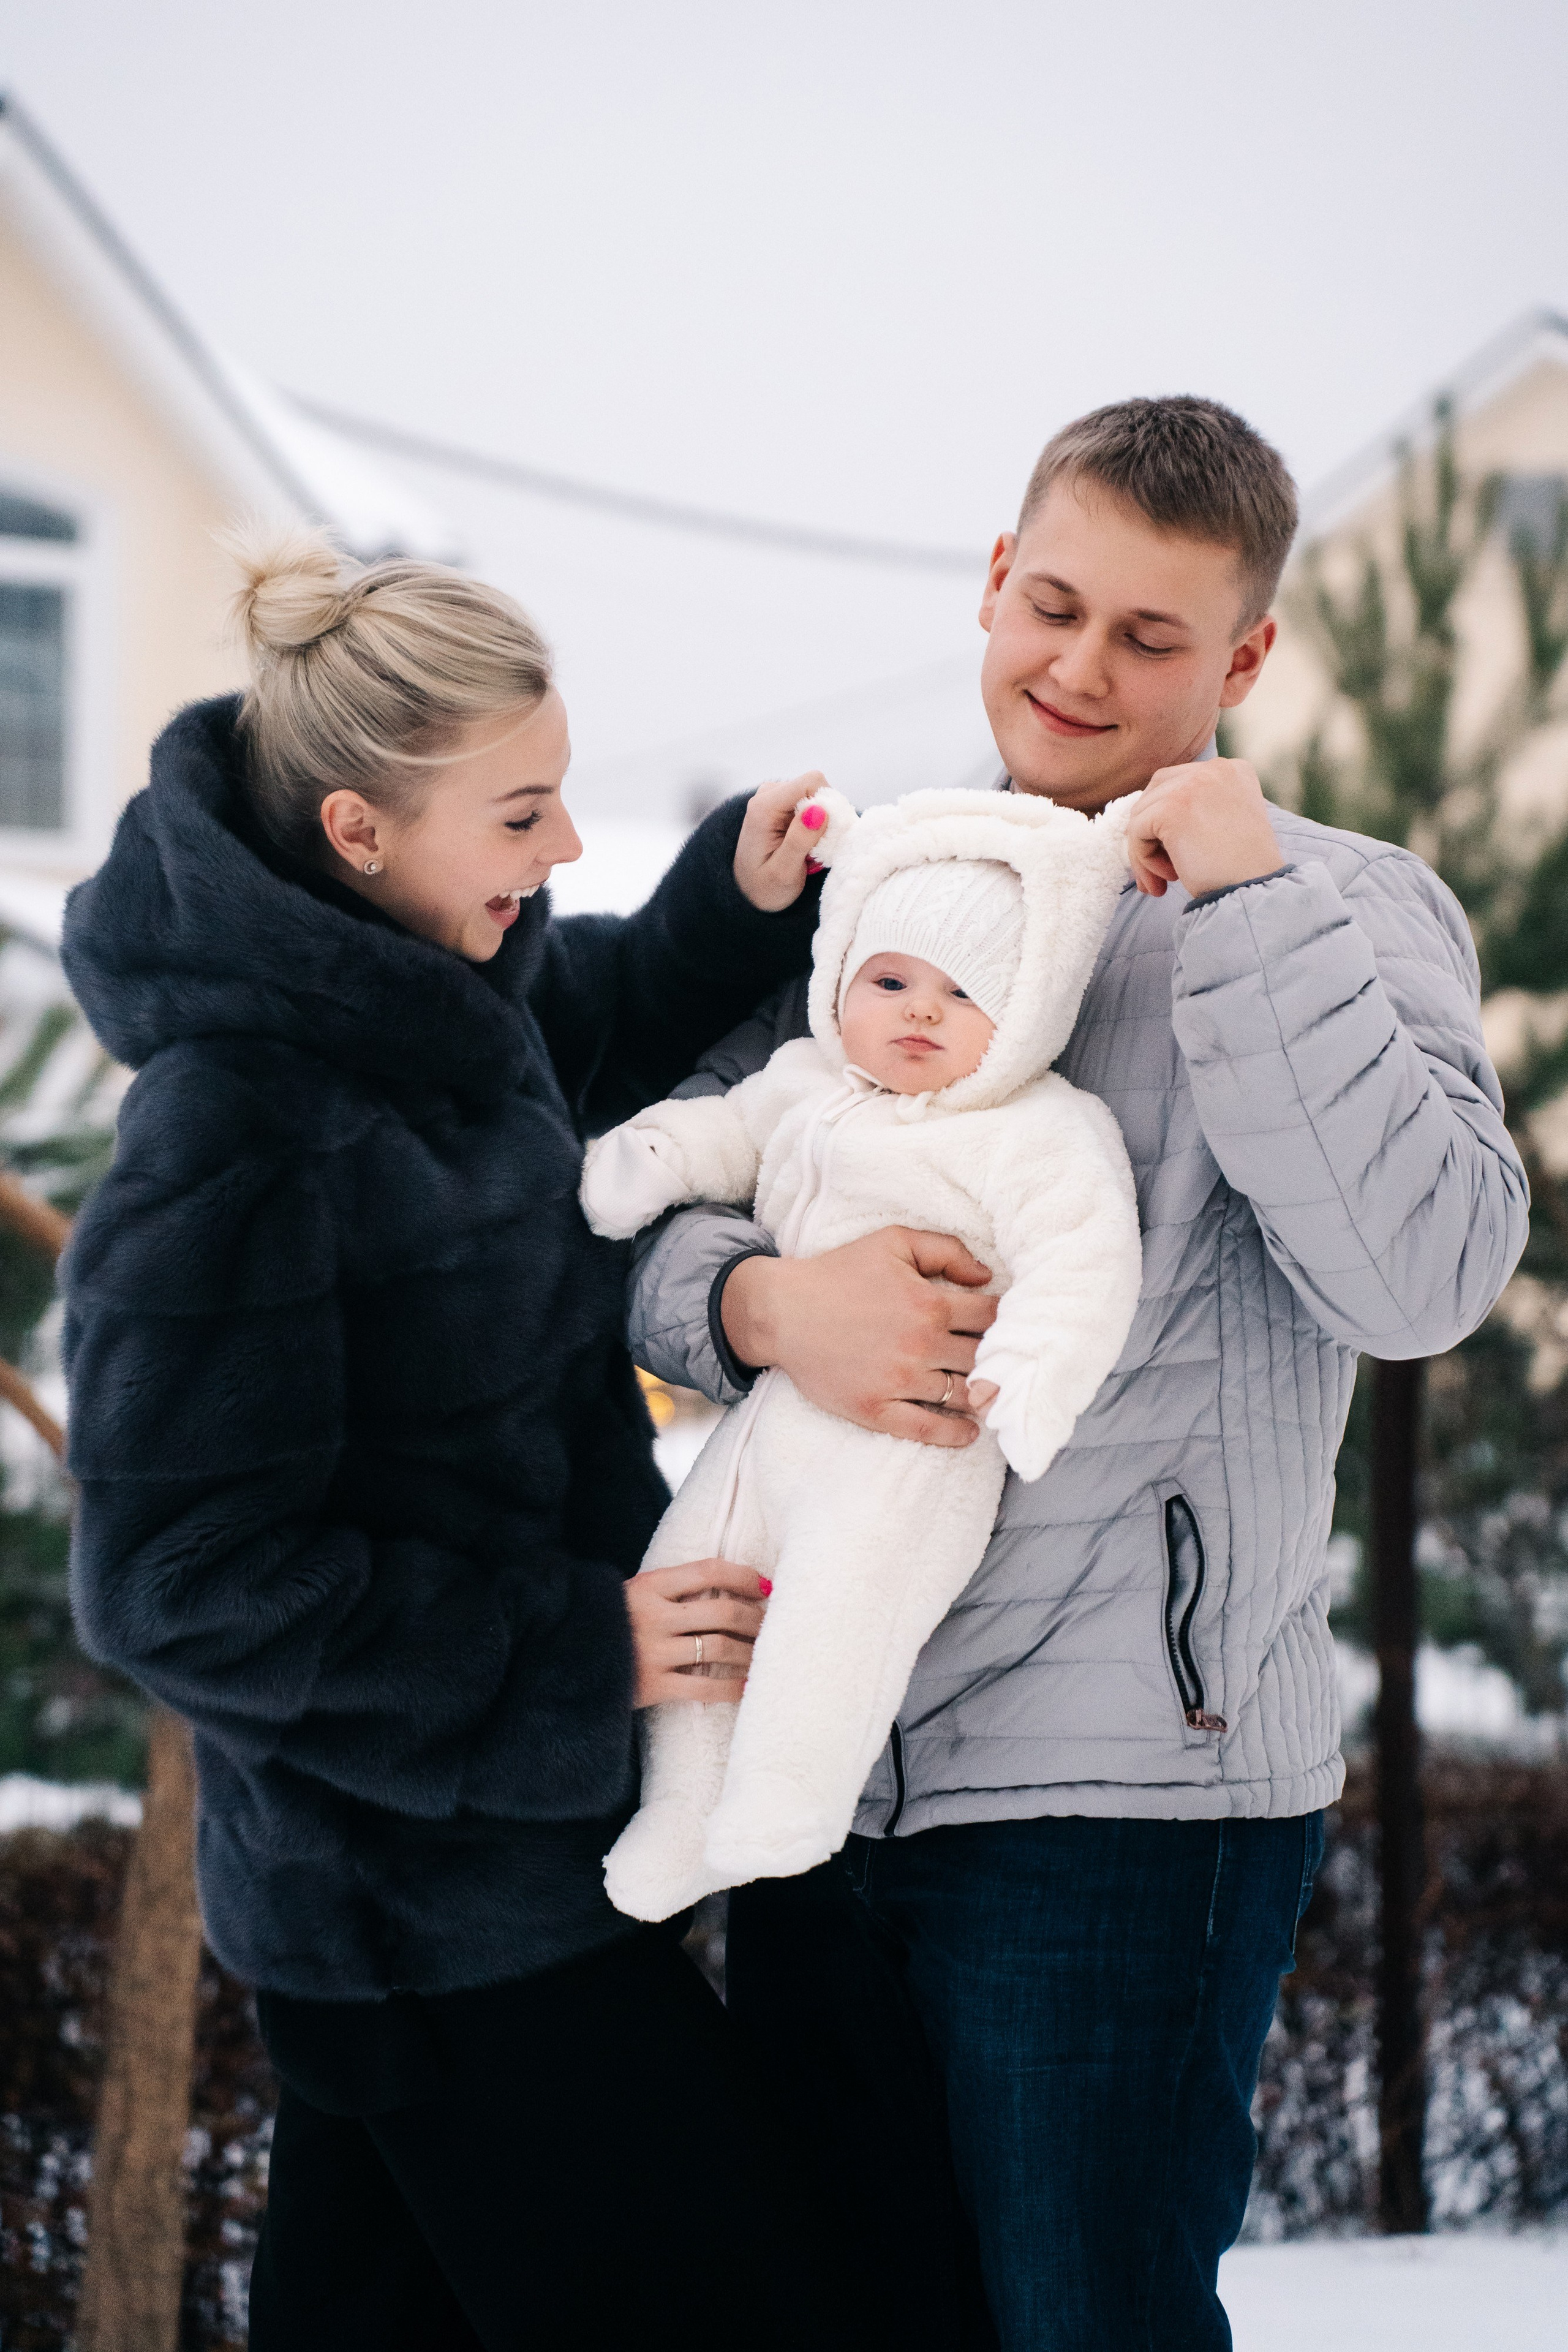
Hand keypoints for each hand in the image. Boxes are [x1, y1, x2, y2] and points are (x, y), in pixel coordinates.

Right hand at [626, 1559, 769, 1706]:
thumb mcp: (635, 1592)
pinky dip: (732, 1687)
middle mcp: (654, 1615)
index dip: (743, 1576)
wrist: (566, 1659)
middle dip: (755, 1619)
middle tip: (771, 1624)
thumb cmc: (612, 1622)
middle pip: (722, 1611)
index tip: (765, 1586)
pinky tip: (746, 1686)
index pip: (709, 1570)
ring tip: (762, 1654)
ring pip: (718, 1648)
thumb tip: (729, 1589)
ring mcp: (653, 1652)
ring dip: (749, 1652)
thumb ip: (673, 1588)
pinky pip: (704, 1688)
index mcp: (650, 1585)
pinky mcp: (653, 1686)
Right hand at [722, 1227, 997, 1446]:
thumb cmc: (839, 1273)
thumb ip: (946, 1250)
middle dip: (999, 1358)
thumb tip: (987, 1276)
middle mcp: (920, 1345)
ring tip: (993, 1394)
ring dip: (983, 1395)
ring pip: (962, 1396)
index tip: (1009, 1325)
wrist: (781, 1311)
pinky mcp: (876, 1409)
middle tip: (1007, 1362)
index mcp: (929, 1303)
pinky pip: (928, 1429)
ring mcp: (898, 1382)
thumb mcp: (893, 1242)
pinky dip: (956, 1434)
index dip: (1006, 1320)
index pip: (992, 1317)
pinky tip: (970, 1430)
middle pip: (983, 1359)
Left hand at [733, 772, 832, 910]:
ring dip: (821, 822)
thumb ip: (800, 840)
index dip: (827, 804)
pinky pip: (811, 804)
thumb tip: (819, 809)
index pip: (810, 782)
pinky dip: (816, 824)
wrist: (747, 893)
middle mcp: (767, 795)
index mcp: (764, 807)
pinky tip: (806, 844)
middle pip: (815, 787)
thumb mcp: (784, 872)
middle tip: (816, 848)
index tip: (827, 834)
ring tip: (809, 849)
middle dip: (825, 815)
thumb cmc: (764, 887)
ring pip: (815, 795)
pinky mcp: (783, 804)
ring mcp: (775, 797)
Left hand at [1126, 758, 1283, 898]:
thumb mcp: (1224, 824)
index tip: (1173, 855)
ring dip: (1146, 853)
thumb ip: (1196, 808)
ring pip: (1142, 814)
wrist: (1254, 891)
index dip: (1165, 821)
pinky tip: (1170, 878)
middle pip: (1155, 793)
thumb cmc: (1239, 870)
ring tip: (1165, 882)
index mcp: (1232, 770)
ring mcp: (1192, 784)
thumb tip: (1143, 817)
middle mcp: (1215, 768)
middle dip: (1149, 834)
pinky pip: (1136, 831)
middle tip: (1159, 873)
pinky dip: (1144, 859)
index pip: (1178, 784)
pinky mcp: (1171, 808)